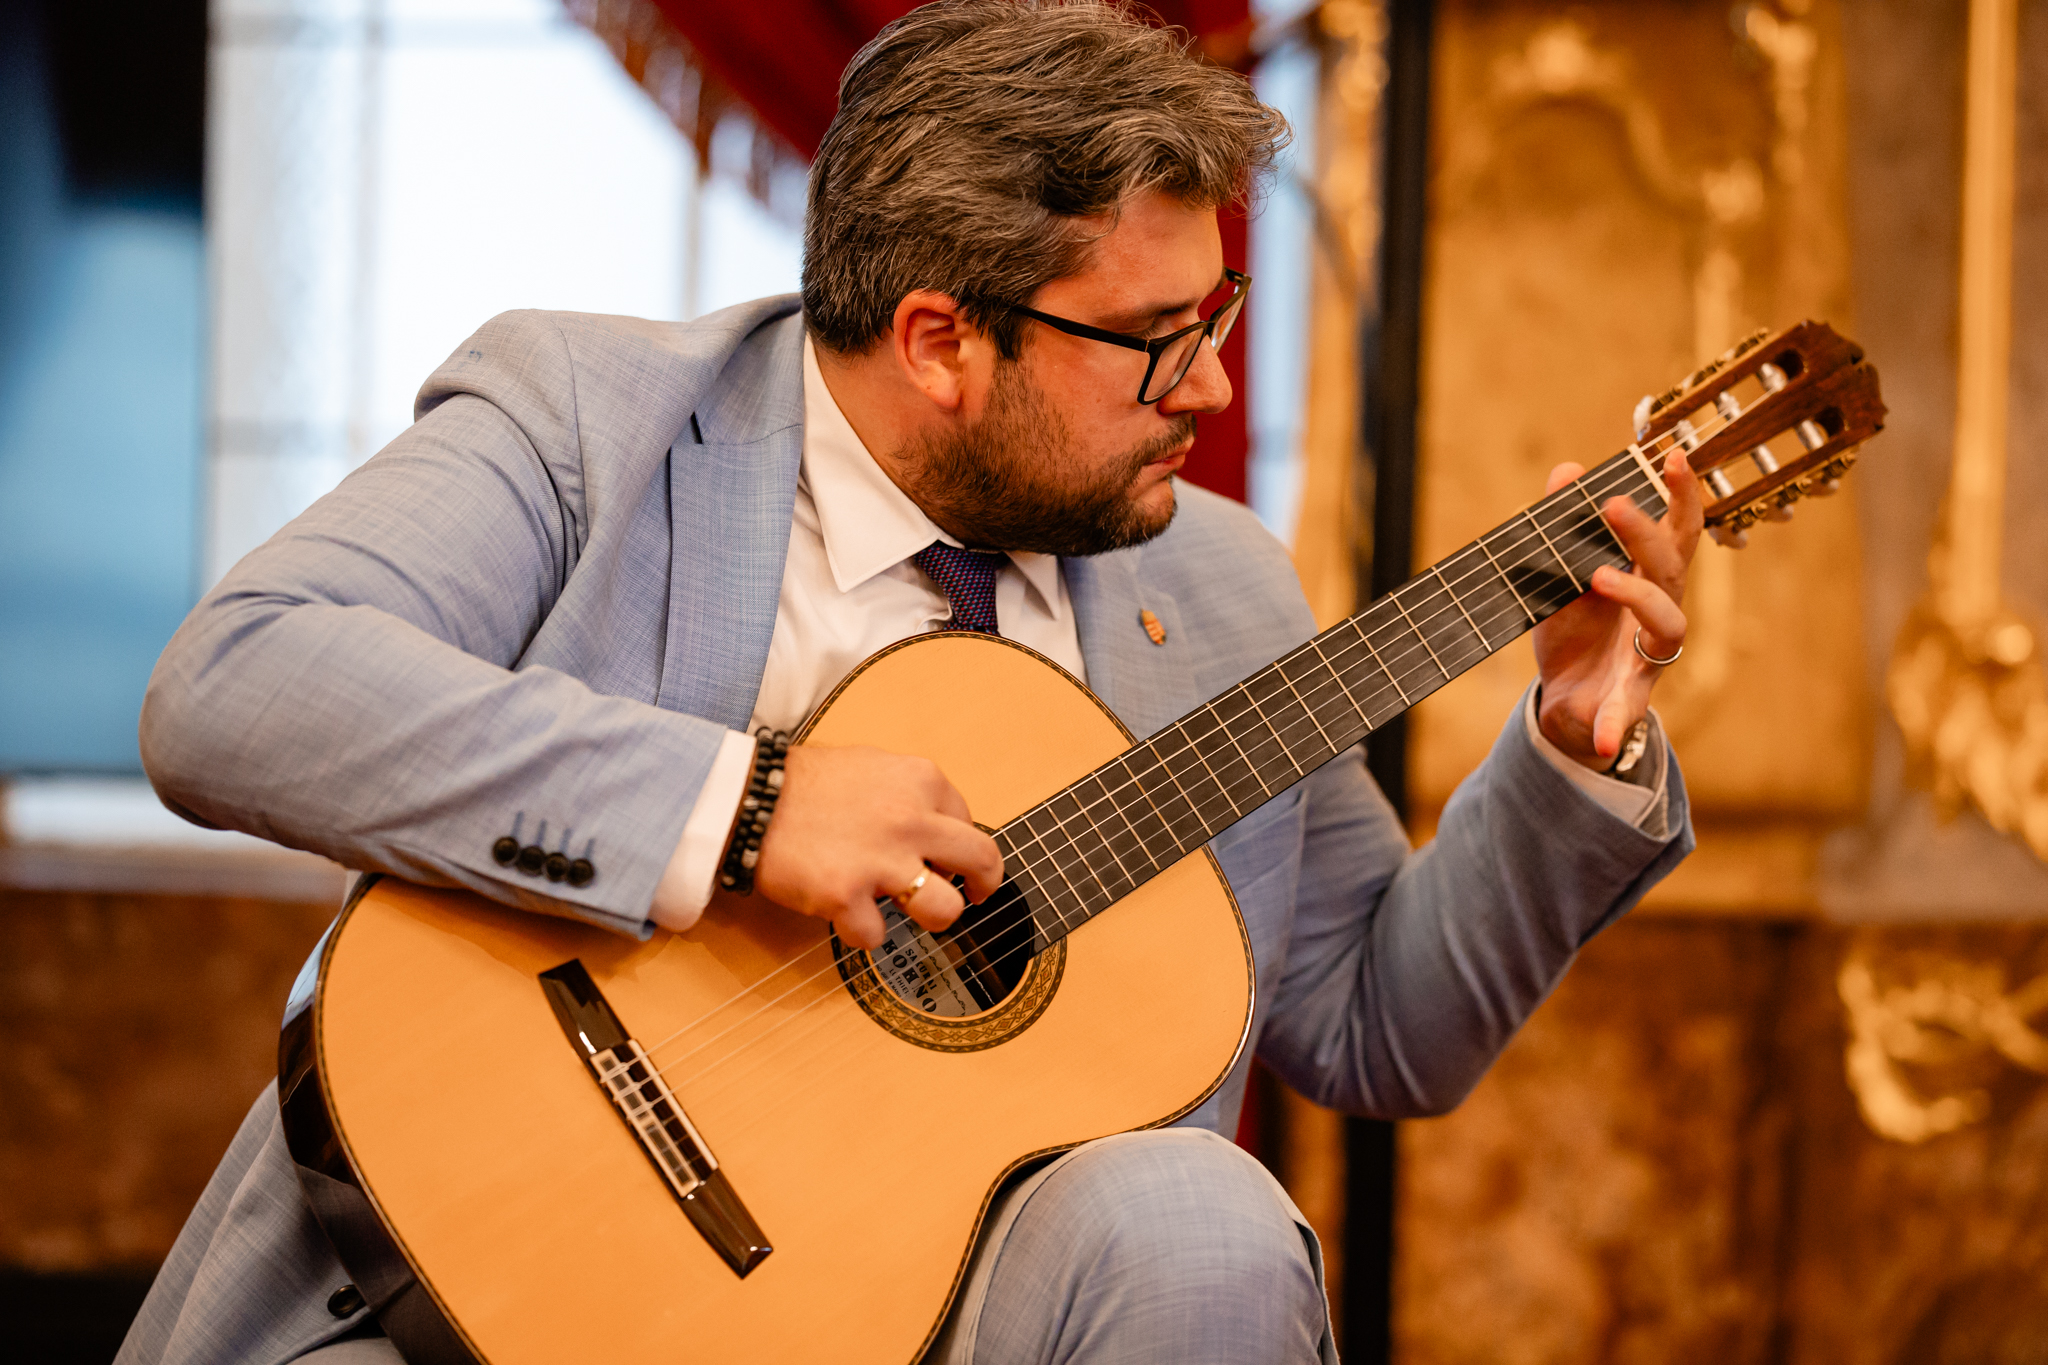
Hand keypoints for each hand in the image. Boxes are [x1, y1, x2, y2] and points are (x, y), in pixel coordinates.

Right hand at [751, 745, 1003, 948]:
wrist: (748, 796)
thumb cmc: (804, 783)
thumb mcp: (872, 766)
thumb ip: (909, 795)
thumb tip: (937, 829)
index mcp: (921, 780)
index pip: (969, 822)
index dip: (960, 846)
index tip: (949, 859)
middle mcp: (911, 818)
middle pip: (982, 862)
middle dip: (984, 886)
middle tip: (976, 896)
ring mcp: (881, 860)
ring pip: (946, 910)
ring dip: (931, 917)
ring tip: (906, 910)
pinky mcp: (846, 895)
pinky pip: (876, 937)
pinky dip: (861, 932)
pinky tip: (844, 913)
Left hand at [1531, 450, 1703, 769]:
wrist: (1565, 697)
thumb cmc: (1575, 627)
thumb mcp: (1559, 575)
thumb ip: (1565, 526)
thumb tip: (1567, 470)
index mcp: (1649, 577)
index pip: (1677, 530)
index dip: (1681, 494)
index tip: (1675, 455)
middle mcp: (1661, 610)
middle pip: (1669, 566)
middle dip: (1645, 532)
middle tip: (1611, 504)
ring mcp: (1649, 656)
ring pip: (1668, 624)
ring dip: (1635, 596)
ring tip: (1596, 577)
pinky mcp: (1628, 700)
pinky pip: (1626, 711)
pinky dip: (1613, 724)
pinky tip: (1602, 737)